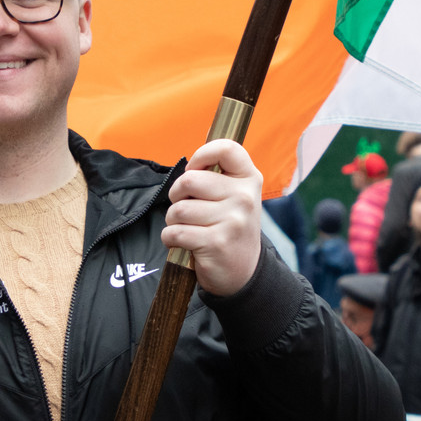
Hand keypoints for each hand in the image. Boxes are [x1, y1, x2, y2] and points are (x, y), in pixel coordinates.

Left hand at [162, 140, 263, 295]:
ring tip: (187, 228)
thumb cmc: (230, 227)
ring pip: (178, 209)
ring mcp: (232, 221)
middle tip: (187, 208)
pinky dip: (170, 238)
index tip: (194, 169)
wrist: (243, 272)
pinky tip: (182, 242)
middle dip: (177, 195)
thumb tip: (192, 160)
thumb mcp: (236, 196)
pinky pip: (175, 232)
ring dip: (173, 220)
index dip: (201, 155)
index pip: (226, 149)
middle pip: (189, 180)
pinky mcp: (216, 243)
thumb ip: (218, 176)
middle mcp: (244, 197)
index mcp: (249, 179)